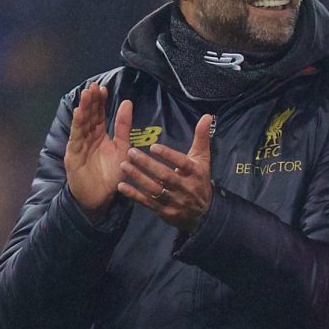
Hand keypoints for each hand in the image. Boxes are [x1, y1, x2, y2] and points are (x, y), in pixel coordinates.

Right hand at [65, 83, 132, 221]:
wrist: (100, 198)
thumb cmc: (112, 175)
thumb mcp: (123, 148)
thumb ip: (124, 127)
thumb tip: (127, 102)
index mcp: (99, 136)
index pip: (99, 115)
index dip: (100, 102)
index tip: (102, 88)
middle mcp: (88, 138)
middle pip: (89, 116)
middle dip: (91, 102)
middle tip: (93, 86)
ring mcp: (79, 146)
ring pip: (81, 124)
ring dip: (83, 109)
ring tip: (86, 94)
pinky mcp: (73, 155)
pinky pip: (75, 138)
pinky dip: (77, 125)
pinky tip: (78, 113)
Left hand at [117, 114, 212, 233]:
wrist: (203, 213)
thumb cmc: (200, 179)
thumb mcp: (203, 159)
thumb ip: (202, 137)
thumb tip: (207, 115)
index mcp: (195, 172)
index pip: (182, 163)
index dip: (168, 155)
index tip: (153, 147)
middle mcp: (185, 187)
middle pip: (165, 176)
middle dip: (147, 165)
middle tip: (131, 152)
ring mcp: (175, 201)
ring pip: (155, 189)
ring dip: (138, 178)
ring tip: (123, 166)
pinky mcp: (165, 212)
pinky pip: (148, 203)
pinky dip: (134, 195)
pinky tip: (122, 186)